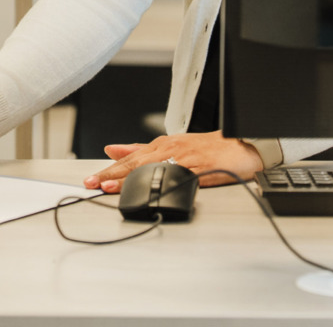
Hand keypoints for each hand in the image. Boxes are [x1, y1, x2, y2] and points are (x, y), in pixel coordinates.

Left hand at [83, 131, 263, 193]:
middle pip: (135, 162)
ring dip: (129, 178)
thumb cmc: (208, 148)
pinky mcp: (198, 169)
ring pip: (151, 168)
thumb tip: (114, 150)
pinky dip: (159, 182)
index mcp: (162, 145)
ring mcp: (183, 158)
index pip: (130, 157)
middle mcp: (170, 149)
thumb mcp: (172, 146)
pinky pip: (175, 176)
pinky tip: (148, 188)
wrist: (240, 146)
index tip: (93, 178)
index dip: (110, 169)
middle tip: (92, 183)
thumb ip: (142, 150)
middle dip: (112, 174)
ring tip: (109, 187)